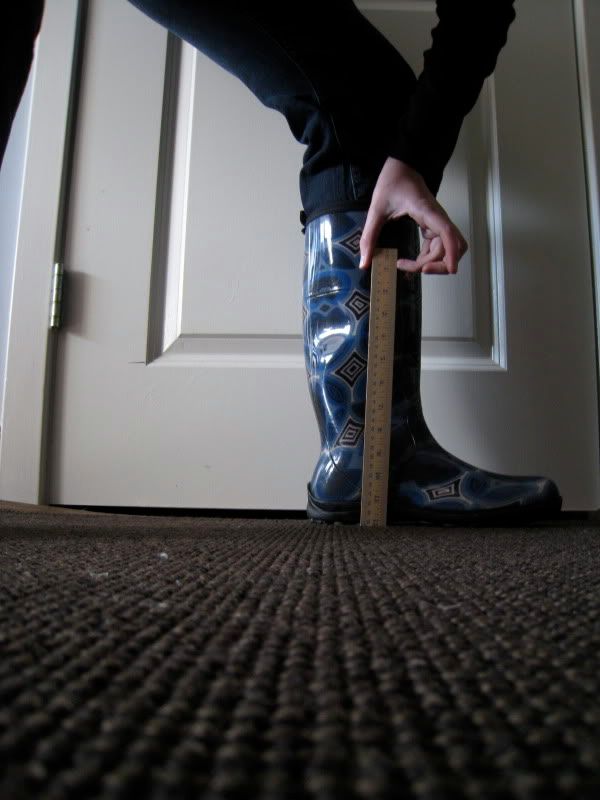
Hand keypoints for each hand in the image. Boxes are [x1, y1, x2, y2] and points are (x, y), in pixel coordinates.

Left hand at [359, 157, 467, 273]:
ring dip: (434, 263)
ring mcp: (437, 223)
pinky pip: (438, 247)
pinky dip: (428, 258)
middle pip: (453, 247)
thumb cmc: (392, 182)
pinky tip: (410, 262)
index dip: (452, 253)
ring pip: (447, 249)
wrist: (401, 167)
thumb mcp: (377, 209)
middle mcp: (438, 219)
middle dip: (439, 265)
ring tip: (410, 267)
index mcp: (427, 212)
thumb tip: (364, 263)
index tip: (451, 270)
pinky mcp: (433, 226)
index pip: (448, 233)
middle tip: (415, 270)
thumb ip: (370, 237)